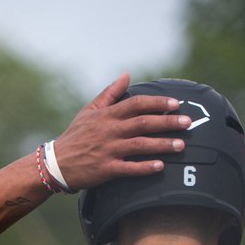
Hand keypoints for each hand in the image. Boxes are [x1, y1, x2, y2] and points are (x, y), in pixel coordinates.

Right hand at [51, 74, 190, 191]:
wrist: (57, 163)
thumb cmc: (76, 135)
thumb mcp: (90, 111)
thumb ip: (110, 93)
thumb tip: (126, 75)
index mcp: (107, 115)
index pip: (136, 104)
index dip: (157, 103)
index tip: (176, 104)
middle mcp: (110, 131)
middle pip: (143, 123)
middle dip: (167, 122)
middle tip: (188, 123)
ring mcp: (108, 150)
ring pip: (140, 145)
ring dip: (162, 145)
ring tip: (181, 145)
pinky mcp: (106, 169)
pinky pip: (129, 168)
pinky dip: (144, 167)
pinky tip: (160, 166)